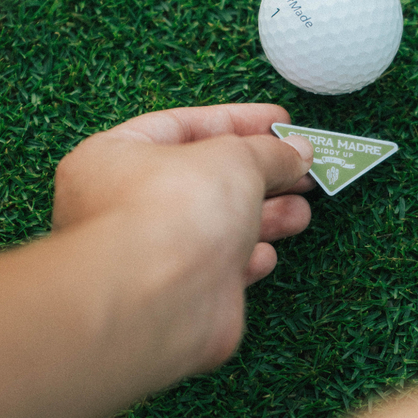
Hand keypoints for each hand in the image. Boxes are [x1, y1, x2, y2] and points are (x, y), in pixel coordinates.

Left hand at [53, 103, 314, 285]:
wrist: (162, 296)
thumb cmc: (176, 208)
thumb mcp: (236, 156)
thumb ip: (270, 151)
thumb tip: (298, 152)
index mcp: (114, 157)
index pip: (181, 126)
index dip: (237, 121)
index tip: (281, 122)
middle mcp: (125, 205)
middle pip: (204, 178)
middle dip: (260, 173)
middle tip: (303, 168)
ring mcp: (151, 253)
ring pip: (216, 226)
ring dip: (265, 216)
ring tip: (301, 210)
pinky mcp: (178, 295)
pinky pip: (217, 269)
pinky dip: (247, 259)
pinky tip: (266, 254)